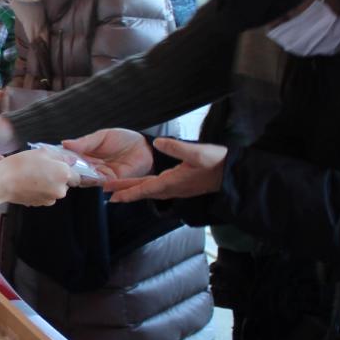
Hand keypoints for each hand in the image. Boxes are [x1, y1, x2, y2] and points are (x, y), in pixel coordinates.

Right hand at [0, 149, 73, 206]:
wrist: (1, 182)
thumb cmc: (19, 166)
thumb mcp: (42, 152)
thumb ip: (60, 156)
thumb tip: (70, 160)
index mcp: (63, 174)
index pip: (77, 174)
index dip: (68, 168)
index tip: (59, 165)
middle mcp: (60, 190)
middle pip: (66, 183)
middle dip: (57, 176)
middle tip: (43, 167)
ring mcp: (50, 199)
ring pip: (55, 189)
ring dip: (49, 183)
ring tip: (34, 174)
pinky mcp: (40, 204)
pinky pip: (45, 195)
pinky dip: (40, 190)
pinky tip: (29, 182)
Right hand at [61, 129, 152, 183]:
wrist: (145, 148)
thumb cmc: (124, 138)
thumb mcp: (102, 136)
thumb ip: (85, 142)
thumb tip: (64, 143)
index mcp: (86, 153)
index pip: (70, 158)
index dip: (61, 158)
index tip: (50, 158)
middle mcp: (90, 166)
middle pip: (74, 170)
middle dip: (67, 170)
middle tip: (58, 167)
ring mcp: (99, 175)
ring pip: (83, 178)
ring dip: (77, 176)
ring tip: (70, 172)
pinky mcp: (109, 182)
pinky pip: (97, 184)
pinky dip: (90, 181)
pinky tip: (84, 178)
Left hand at [104, 138, 227, 202]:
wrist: (231, 174)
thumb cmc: (216, 162)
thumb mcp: (198, 152)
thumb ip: (177, 148)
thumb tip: (157, 142)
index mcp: (172, 182)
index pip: (145, 189)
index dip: (128, 192)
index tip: (113, 197)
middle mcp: (172, 188)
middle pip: (143, 191)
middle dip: (125, 192)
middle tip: (107, 193)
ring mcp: (176, 188)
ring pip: (150, 190)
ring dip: (134, 190)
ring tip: (119, 190)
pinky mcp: (180, 185)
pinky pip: (157, 188)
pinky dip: (145, 187)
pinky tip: (142, 185)